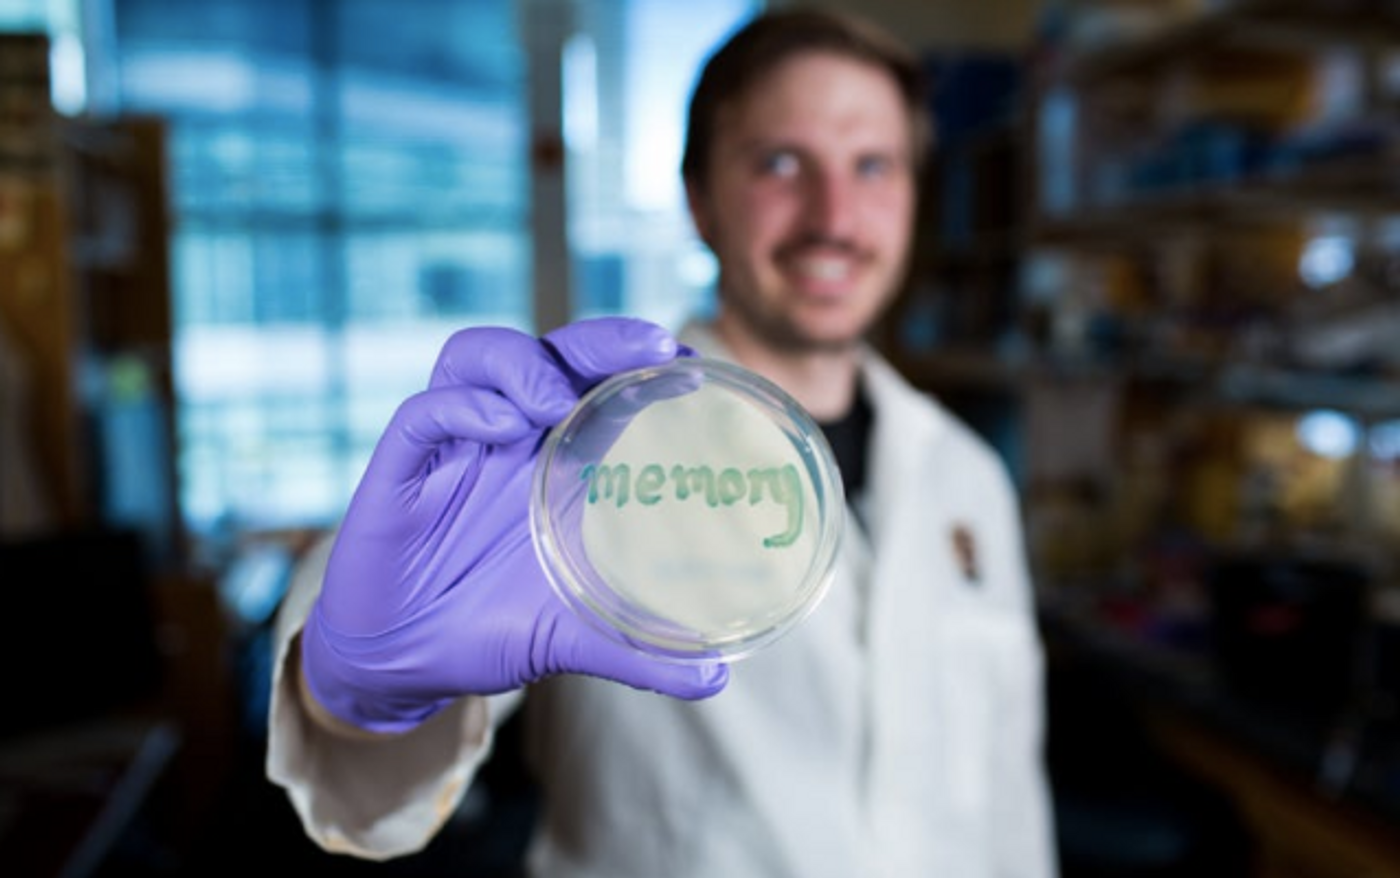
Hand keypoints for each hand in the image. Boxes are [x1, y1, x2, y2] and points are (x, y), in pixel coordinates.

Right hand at [300, 318, 728, 734]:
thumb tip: (717, 679)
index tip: (689, 365)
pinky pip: (424, 412)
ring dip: (522, 364)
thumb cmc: (487, 628)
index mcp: (552, 462)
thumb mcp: (570, 637)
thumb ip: (639, 653)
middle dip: (598, 339)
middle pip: (548, 354)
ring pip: (476, 356)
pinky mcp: (399, 468)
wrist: (402, 664)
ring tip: (557, 402)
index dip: (637, 363)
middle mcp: (505, 440)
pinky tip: (499, 429)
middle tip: (650, 349)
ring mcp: (451, 447)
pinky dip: (463, 409)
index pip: (597, 384)